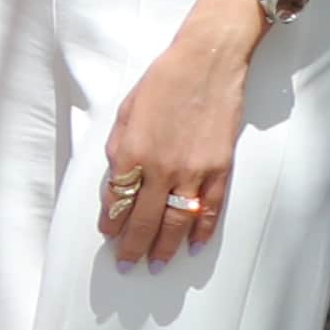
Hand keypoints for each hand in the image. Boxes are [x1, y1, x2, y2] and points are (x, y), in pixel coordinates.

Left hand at [98, 0, 258, 266]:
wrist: (207, 64)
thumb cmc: (161, 83)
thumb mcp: (125, 114)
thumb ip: (118, 152)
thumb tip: (117, 185)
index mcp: (131, 153)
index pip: (118, 201)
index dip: (112, 222)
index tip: (108, 235)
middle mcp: (160, 168)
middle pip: (145, 220)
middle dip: (134, 246)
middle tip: (127, 264)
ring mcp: (193, 171)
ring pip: (177, 222)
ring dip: (166, 247)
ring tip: (157, 264)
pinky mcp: (220, 168)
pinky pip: (209, 209)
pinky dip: (201, 230)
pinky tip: (193, 245)